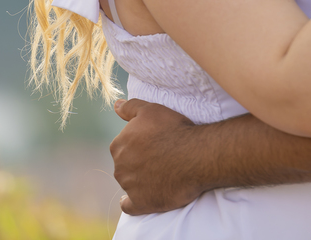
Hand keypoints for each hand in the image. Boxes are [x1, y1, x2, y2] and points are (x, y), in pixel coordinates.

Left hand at [111, 98, 204, 214]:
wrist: (195, 155)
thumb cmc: (173, 129)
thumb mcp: (151, 110)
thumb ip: (130, 107)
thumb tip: (115, 105)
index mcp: (118, 146)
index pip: (122, 146)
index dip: (137, 145)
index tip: (151, 144)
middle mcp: (119, 167)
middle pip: (125, 165)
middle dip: (137, 162)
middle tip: (157, 158)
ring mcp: (130, 187)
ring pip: (129, 183)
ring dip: (138, 180)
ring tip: (158, 174)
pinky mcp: (142, 203)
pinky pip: (129, 206)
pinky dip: (131, 203)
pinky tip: (136, 199)